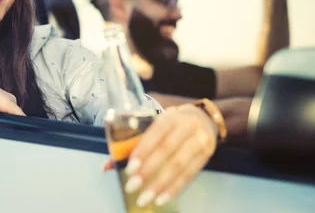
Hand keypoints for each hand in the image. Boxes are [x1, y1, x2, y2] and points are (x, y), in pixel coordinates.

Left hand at [103, 105, 217, 206]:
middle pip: (167, 150)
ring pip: (179, 166)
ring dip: (160, 184)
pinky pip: (190, 175)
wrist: (205, 118)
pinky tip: (161, 198)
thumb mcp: (156, 124)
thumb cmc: (172, 123)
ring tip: (144, 198)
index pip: (155, 133)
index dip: (143, 151)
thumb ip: (133, 142)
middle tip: (132, 186)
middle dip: (148, 170)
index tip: (130, 168)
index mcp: (170, 116)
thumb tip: (107, 165)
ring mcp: (200, 141)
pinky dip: (175, 189)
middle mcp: (187, 126)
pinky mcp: (207, 156)